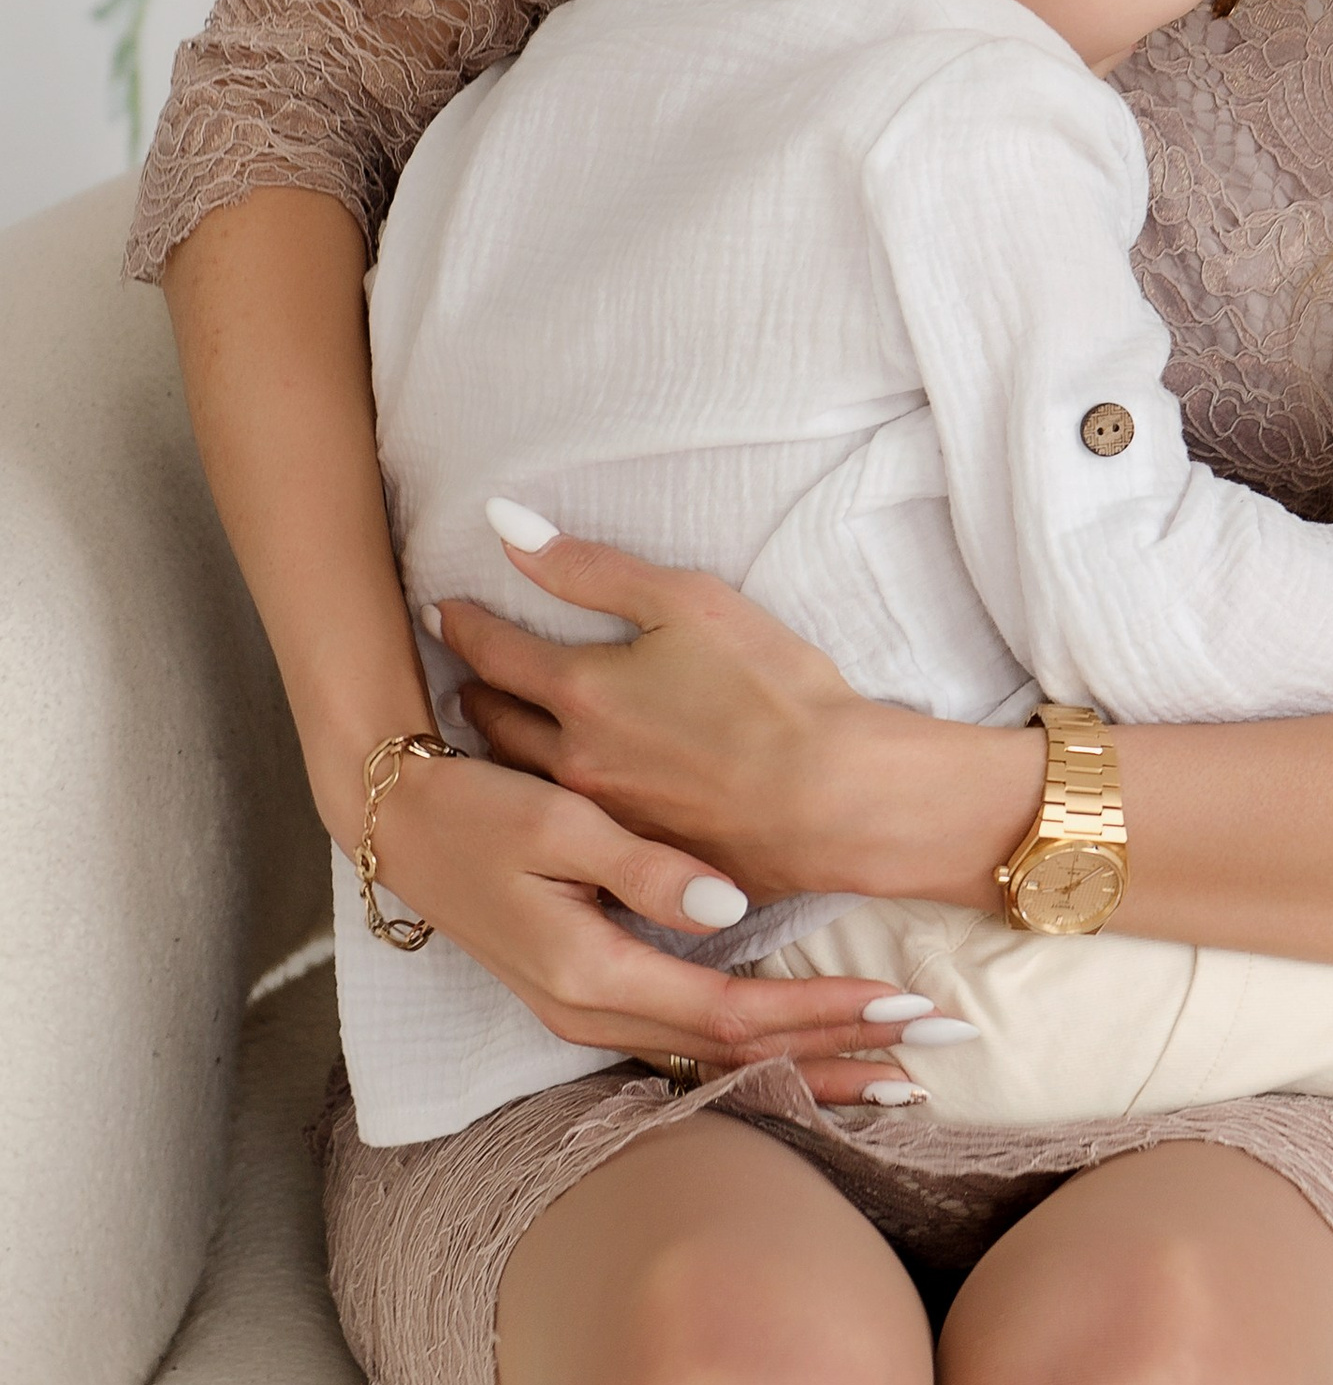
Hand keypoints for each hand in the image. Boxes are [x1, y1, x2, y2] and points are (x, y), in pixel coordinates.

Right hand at [362, 736, 931, 1102]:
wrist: (401, 823)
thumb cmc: (478, 807)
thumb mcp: (558, 821)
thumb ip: (644, 868)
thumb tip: (730, 907)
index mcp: (591, 974)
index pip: (733, 1015)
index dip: (823, 1015)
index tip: (904, 1003)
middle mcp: (592, 1013)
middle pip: (739, 1059)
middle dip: (841, 1056)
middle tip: (935, 1049)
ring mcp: (588, 1015)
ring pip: (718, 1064)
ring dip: (809, 1068)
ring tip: (895, 1075)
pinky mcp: (590, 999)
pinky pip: (691, 1047)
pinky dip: (760, 1056)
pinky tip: (810, 1056)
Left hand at [433, 523, 1044, 925]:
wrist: (836, 800)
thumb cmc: (773, 693)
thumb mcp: (688, 603)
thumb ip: (591, 568)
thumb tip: (505, 527)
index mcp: (581, 691)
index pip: (492, 651)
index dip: (464, 624)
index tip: (444, 609)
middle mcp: (575, 760)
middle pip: (494, 722)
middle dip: (473, 691)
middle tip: (465, 673)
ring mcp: (604, 817)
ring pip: (524, 780)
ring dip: (501, 747)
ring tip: (498, 727)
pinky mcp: (639, 858)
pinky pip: (572, 823)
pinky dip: (550, 800)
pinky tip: (561, 796)